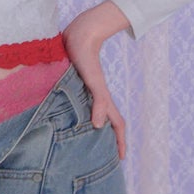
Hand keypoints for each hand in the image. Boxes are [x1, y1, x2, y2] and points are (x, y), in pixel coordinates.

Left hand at [62, 1, 130, 159]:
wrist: (78, 34)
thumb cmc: (85, 56)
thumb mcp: (93, 81)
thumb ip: (98, 101)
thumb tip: (97, 125)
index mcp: (102, 98)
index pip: (116, 124)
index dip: (119, 142)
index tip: (121, 159)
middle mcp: (96, 96)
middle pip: (107, 122)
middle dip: (110, 140)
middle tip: (106, 157)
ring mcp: (87, 89)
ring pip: (95, 113)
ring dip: (97, 128)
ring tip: (90, 142)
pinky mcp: (76, 82)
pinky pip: (81, 103)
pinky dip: (81, 114)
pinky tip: (72, 118)